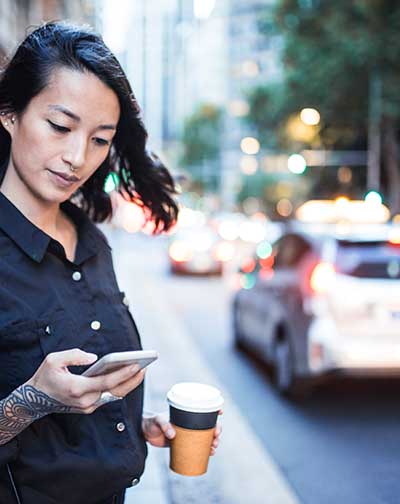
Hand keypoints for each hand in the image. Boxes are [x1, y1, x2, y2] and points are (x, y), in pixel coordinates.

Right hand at [26, 348, 145, 414]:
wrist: (34, 400)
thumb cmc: (44, 377)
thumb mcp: (54, 360)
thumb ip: (74, 355)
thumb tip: (93, 358)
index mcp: (77, 388)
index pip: (106, 382)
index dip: (123, 374)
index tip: (137, 365)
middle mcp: (85, 401)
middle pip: (115, 391)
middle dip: (132, 380)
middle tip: (145, 367)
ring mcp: (87, 406)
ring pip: (113, 395)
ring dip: (127, 384)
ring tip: (140, 370)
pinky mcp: (88, 408)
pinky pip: (107, 397)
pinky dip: (118, 387)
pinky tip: (126, 376)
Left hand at [142, 410, 222, 455]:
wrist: (144, 432)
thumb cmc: (151, 422)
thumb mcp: (158, 421)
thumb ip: (164, 425)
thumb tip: (173, 435)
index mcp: (185, 414)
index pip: (202, 409)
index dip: (213, 409)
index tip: (220, 411)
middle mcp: (188, 423)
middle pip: (208, 425)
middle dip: (216, 429)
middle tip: (216, 436)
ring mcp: (187, 433)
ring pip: (205, 436)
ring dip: (213, 441)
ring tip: (214, 447)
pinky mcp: (183, 443)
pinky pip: (198, 446)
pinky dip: (205, 450)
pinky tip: (210, 453)